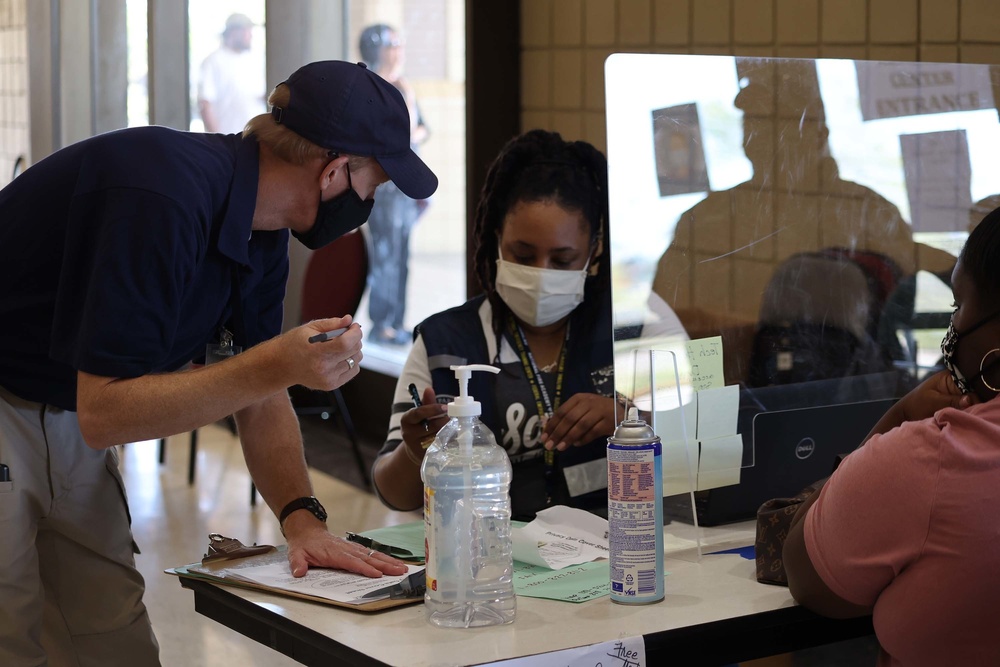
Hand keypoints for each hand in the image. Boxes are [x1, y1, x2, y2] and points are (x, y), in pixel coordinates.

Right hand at [283, 317, 362, 390]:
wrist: (282, 365)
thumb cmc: (295, 343)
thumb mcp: (309, 328)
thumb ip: (331, 323)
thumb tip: (349, 320)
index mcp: (316, 351)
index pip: (345, 343)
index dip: (355, 333)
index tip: (354, 326)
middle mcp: (322, 367)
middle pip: (353, 350)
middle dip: (355, 338)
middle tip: (347, 333)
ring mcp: (327, 378)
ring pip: (356, 360)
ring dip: (353, 350)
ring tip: (340, 346)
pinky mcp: (331, 385)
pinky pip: (353, 370)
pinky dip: (351, 361)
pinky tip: (339, 357)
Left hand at [283, 516, 407, 578]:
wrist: (307, 531)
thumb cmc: (304, 545)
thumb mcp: (296, 554)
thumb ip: (298, 563)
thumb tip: (299, 572)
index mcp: (334, 552)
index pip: (352, 562)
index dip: (365, 568)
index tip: (377, 574)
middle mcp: (346, 549)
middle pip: (368, 558)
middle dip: (385, 565)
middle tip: (400, 571)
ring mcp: (351, 548)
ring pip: (373, 555)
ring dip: (388, 561)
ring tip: (402, 567)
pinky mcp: (354, 548)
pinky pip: (370, 553)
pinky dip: (382, 558)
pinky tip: (392, 562)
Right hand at [399, 386, 448, 461]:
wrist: (415, 448)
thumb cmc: (420, 426)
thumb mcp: (420, 414)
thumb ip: (426, 402)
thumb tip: (429, 389)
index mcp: (406, 420)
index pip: (418, 413)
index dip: (433, 409)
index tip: (446, 407)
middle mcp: (408, 434)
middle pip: (431, 426)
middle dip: (445, 420)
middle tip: (455, 417)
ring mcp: (416, 447)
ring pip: (437, 437)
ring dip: (448, 431)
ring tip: (455, 427)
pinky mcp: (424, 456)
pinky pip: (439, 448)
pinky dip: (448, 442)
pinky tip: (453, 438)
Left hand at [541, 393, 615, 451]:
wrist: (621, 411)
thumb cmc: (596, 412)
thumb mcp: (582, 410)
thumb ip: (568, 419)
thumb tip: (550, 433)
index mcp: (579, 398)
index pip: (561, 411)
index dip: (551, 425)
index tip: (543, 437)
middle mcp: (589, 402)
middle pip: (570, 418)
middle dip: (558, 433)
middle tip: (549, 445)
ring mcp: (600, 411)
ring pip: (581, 425)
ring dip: (569, 437)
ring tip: (560, 447)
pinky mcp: (609, 421)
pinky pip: (593, 432)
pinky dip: (584, 439)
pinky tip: (577, 444)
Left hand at [896, 368, 976, 421]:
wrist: (906, 413)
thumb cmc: (916, 404)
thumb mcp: (933, 402)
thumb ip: (951, 400)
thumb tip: (970, 400)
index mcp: (949, 377)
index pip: (969, 382)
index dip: (974, 394)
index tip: (974, 405)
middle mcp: (955, 383)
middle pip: (972, 391)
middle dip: (972, 402)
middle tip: (970, 412)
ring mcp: (956, 393)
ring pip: (970, 400)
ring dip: (969, 408)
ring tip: (965, 415)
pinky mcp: (955, 403)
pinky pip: (965, 407)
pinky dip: (965, 412)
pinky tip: (964, 417)